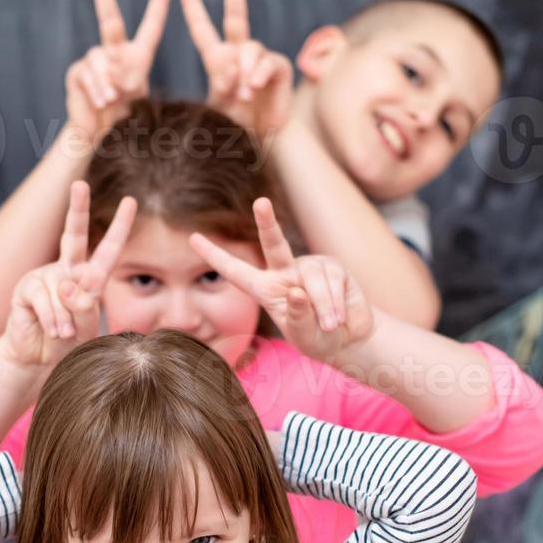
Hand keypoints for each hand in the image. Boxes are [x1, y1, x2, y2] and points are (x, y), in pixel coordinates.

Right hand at [5, 181, 136, 367]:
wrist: (39, 359)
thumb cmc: (69, 342)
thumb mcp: (87, 328)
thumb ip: (85, 307)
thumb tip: (68, 284)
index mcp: (88, 276)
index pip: (107, 250)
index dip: (119, 227)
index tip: (130, 202)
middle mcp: (66, 269)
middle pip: (73, 234)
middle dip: (77, 208)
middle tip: (79, 183)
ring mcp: (44, 275)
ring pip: (64, 291)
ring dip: (67, 319)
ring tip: (63, 333)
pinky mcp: (26, 288)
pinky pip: (45, 299)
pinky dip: (52, 319)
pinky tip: (51, 330)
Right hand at [65, 0, 171, 140]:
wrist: (100, 140)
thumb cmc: (126, 124)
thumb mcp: (139, 104)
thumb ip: (133, 87)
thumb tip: (118, 81)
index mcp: (137, 58)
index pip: (150, 29)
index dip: (157, 5)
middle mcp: (114, 53)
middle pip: (109, 19)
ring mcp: (94, 61)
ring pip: (99, 58)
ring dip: (106, 80)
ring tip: (111, 100)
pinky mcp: (78, 72)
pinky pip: (86, 73)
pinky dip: (96, 88)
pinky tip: (101, 102)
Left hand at [180, 0, 292, 138]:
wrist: (259, 143)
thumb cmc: (234, 129)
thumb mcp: (218, 108)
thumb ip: (221, 87)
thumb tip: (232, 70)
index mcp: (218, 62)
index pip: (203, 31)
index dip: (194, 8)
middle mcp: (239, 55)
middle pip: (236, 17)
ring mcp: (259, 60)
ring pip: (251, 47)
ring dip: (245, 69)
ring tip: (243, 93)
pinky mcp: (278, 68)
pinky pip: (268, 62)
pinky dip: (259, 73)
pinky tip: (254, 86)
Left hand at [189, 198, 374, 360]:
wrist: (349, 340)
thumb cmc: (318, 339)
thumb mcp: (303, 336)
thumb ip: (298, 318)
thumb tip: (296, 291)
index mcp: (266, 289)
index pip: (236, 271)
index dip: (215, 255)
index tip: (192, 239)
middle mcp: (286, 272)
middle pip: (274, 244)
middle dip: (268, 223)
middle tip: (261, 202)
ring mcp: (310, 267)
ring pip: (314, 280)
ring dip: (324, 307)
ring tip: (331, 325)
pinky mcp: (334, 268)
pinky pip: (333, 282)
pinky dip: (337, 304)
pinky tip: (340, 316)